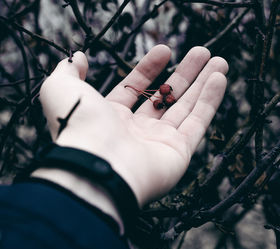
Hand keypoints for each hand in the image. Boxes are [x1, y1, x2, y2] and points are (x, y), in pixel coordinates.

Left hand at [39, 45, 227, 206]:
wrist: (96, 166)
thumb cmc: (78, 127)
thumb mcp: (60, 89)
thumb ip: (69, 70)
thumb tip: (80, 57)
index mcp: (111, 117)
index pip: (134, 89)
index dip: (149, 69)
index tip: (164, 50)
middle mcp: (136, 132)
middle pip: (166, 97)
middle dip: (185, 74)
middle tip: (201, 52)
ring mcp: (159, 143)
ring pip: (186, 108)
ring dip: (203, 84)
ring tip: (218, 61)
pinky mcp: (178, 154)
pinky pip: (198, 123)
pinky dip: (210, 100)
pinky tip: (219, 78)